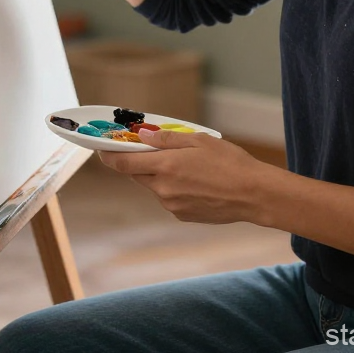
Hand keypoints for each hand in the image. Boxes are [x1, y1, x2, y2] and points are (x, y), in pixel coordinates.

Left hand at [99, 129, 274, 224]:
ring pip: (155, 186)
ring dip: (161, 174)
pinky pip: (169, 198)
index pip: (124, 164)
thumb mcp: (198, 140)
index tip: (100, 149)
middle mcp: (164, 190)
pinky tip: (196, 181)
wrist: (253, 194)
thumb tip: (143, 136)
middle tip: (151, 149)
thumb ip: (167, 139)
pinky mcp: (183, 216)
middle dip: (140, 162)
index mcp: (165, 167)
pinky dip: (174, 187)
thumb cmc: (229, 162)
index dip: (108, 156)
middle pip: (138, 175)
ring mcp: (172, 206)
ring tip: (187, 165)